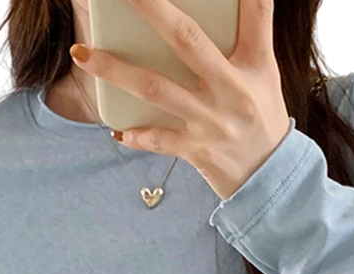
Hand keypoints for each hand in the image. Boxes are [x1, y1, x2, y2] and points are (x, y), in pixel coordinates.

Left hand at [69, 0, 290, 199]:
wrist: (271, 175)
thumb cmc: (262, 116)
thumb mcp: (264, 73)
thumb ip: (250, 34)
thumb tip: (231, 0)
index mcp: (255, 63)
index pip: (256, 13)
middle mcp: (232, 89)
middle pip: (186, 40)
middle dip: (150, 8)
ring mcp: (212, 121)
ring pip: (156, 89)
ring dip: (115, 71)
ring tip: (82, 53)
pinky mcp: (198, 150)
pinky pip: (159, 140)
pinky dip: (136, 134)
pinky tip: (116, 129)